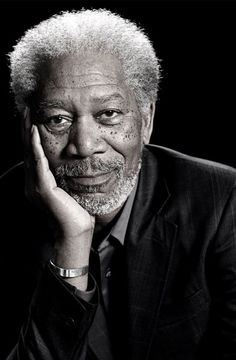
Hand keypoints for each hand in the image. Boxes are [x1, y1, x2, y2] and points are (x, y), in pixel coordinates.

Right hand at [22, 108, 94, 287]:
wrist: (75, 235)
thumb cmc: (76, 215)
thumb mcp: (69, 192)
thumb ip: (65, 178)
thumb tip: (73, 165)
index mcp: (37, 185)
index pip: (33, 155)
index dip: (30, 137)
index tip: (32, 118)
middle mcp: (32, 184)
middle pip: (27, 151)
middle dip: (25, 129)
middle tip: (25, 108)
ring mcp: (35, 187)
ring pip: (29, 154)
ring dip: (28, 132)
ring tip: (27, 114)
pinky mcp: (43, 189)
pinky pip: (39, 163)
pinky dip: (36, 146)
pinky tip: (35, 132)